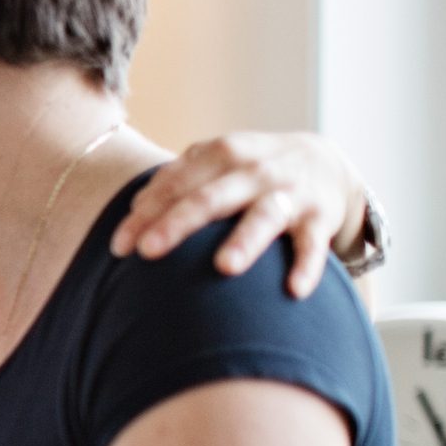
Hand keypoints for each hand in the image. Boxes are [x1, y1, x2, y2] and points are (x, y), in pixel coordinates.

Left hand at [111, 133, 365, 298]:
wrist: (327, 163)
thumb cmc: (250, 170)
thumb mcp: (216, 161)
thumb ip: (177, 180)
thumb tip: (136, 208)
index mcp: (221, 154)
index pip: (174, 185)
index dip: (144, 215)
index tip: (118, 247)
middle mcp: (254, 171)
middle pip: (210, 198)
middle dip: (178, 224)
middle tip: (148, 251)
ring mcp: (289, 193)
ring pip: (264, 217)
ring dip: (245, 241)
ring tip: (224, 267)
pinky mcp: (320, 218)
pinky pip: (312, 245)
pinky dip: (306, 266)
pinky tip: (294, 291)